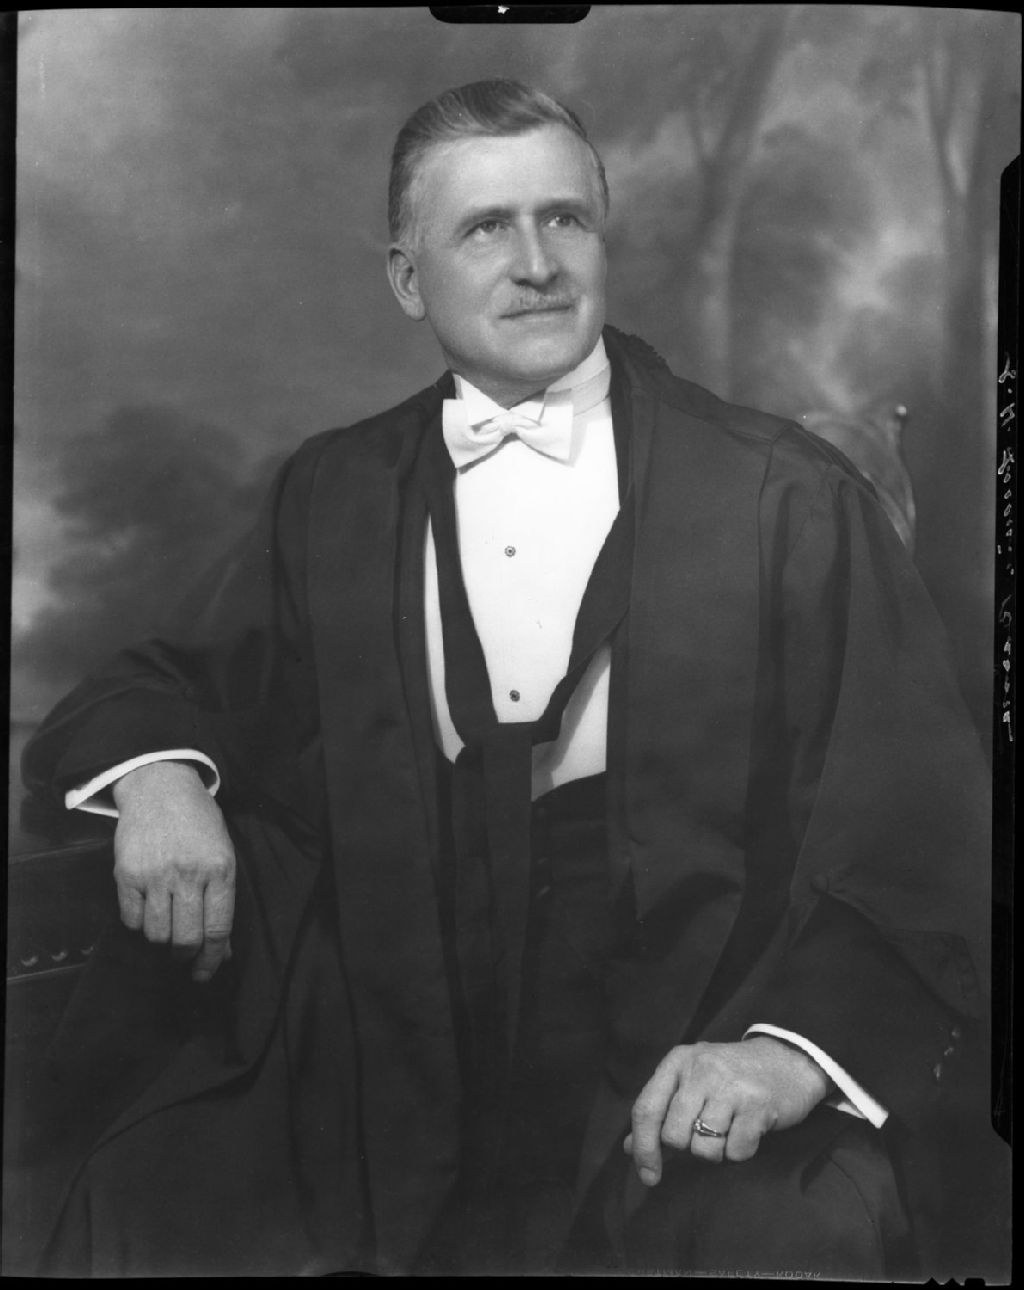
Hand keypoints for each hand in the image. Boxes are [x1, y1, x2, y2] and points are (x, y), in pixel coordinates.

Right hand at [111, 760, 235, 982]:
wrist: (161, 788)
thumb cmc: (199, 824)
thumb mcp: (222, 855)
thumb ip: (222, 901)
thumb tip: (222, 951)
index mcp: (219, 869)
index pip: (218, 929)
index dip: (213, 959)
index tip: (206, 973)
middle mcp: (188, 874)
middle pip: (185, 939)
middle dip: (186, 956)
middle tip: (184, 954)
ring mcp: (155, 874)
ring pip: (156, 934)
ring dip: (162, 939)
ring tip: (167, 926)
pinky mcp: (126, 874)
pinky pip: (131, 919)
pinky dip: (138, 924)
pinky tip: (147, 910)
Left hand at [624, 1037, 831, 1184]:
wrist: (788, 1060)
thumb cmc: (732, 1076)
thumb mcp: (692, 1081)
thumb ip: (660, 1111)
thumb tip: (630, 1149)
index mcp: (678, 1061)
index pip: (646, 1109)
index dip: (643, 1147)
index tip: (648, 1176)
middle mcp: (700, 1069)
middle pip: (674, 1135)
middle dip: (687, 1147)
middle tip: (706, 1134)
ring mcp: (730, 1086)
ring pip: (703, 1148)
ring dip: (715, 1152)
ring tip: (728, 1131)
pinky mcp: (758, 1104)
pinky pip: (735, 1152)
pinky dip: (739, 1152)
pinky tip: (748, 1131)